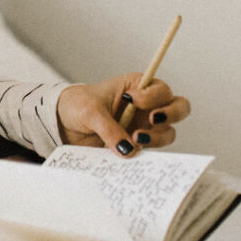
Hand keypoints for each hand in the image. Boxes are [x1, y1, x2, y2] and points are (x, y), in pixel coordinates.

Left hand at [56, 73, 189, 156]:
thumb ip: (109, 128)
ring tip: (136, 139)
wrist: (62, 123)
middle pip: (178, 107)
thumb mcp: (89, 111)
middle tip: (152, 119)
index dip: (153, 95)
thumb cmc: (76, 105)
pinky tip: (132, 154)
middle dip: (171, 113)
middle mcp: (146, 106)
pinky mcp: (136, 144)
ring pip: (168, 133)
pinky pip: (151, 151)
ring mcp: (143, 126)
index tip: (133, 100)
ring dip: (157, 137)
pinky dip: (146, 154)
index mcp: (136, 86)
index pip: (161, 89)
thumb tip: (128, 149)